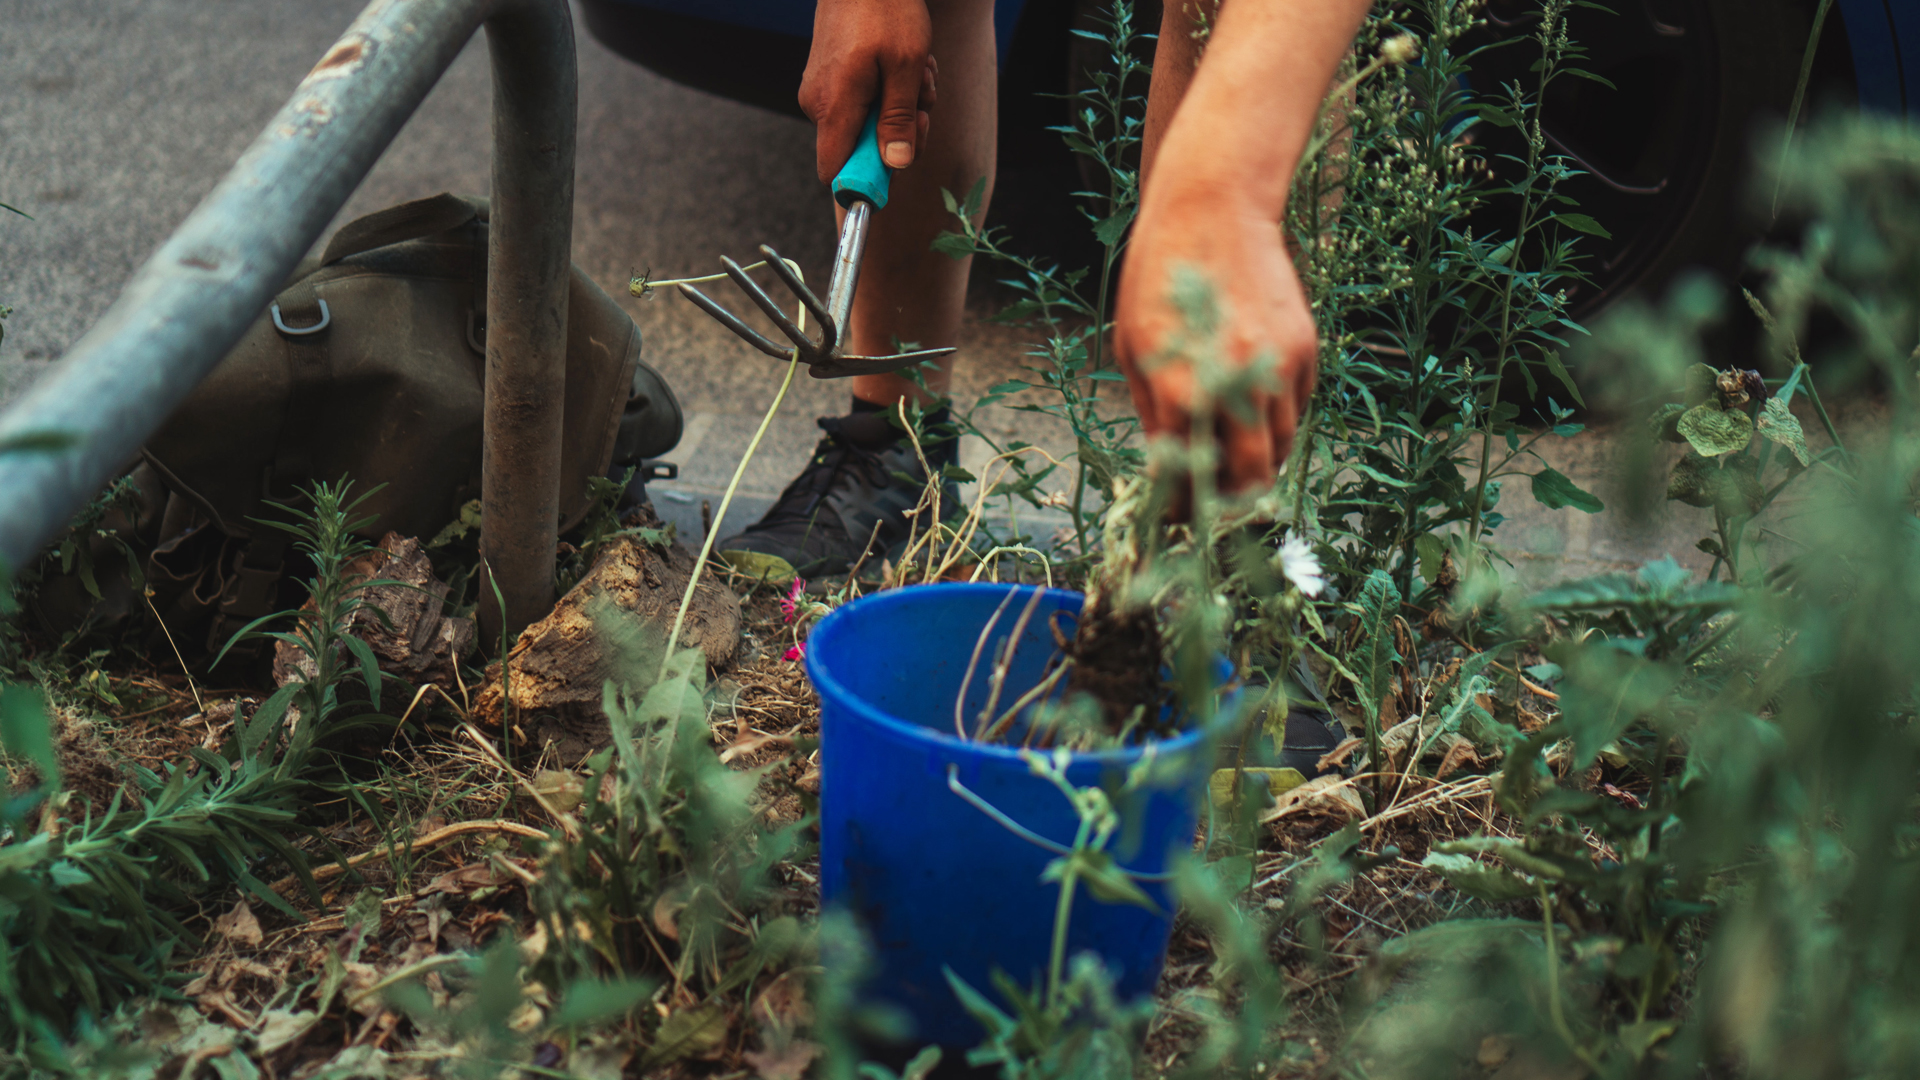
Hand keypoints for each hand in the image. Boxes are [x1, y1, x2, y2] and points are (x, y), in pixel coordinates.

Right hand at [799, 0, 937, 180]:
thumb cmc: (886, 8)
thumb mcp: (906, 66)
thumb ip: (899, 120)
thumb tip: (896, 164)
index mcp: (834, 106)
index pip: (835, 173)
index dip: (867, 182)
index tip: (899, 164)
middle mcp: (819, 104)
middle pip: (861, 152)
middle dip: (901, 134)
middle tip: (922, 101)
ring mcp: (822, 92)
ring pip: (869, 126)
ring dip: (903, 107)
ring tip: (916, 71)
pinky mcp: (831, 80)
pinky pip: (864, 104)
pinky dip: (891, 91)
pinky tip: (904, 65)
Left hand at [1111, 190, 1319, 493]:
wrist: (1214, 210)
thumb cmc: (1159, 278)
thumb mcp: (1135, 350)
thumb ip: (1156, 415)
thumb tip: (1167, 467)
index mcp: (1184, 393)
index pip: (1190, 477)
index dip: (1183, 505)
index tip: (1178, 514)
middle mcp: (1237, 387)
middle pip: (1250, 479)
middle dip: (1231, 498)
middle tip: (1214, 498)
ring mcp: (1278, 370)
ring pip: (1281, 446)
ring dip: (1258, 460)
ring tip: (1232, 453)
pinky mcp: (1304, 351)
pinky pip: (1298, 407)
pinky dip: (1278, 420)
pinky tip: (1252, 405)